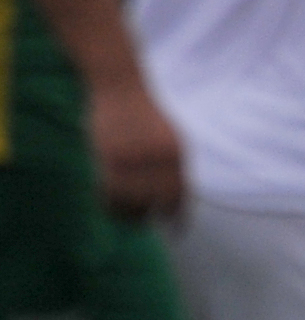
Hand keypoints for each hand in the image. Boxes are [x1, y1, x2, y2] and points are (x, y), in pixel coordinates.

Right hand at [92, 77, 184, 218]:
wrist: (121, 87)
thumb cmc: (144, 113)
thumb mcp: (169, 137)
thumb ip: (174, 165)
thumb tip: (179, 196)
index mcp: (177, 153)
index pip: (181, 194)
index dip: (179, 216)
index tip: (178, 232)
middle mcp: (158, 158)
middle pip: (156, 200)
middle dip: (149, 214)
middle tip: (141, 223)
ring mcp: (132, 157)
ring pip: (131, 199)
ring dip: (127, 211)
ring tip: (123, 215)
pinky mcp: (108, 156)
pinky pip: (109, 190)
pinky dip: (108, 201)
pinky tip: (107, 204)